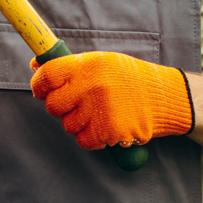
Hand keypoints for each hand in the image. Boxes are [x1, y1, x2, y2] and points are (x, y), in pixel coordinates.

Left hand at [30, 51, 193, 149]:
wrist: (166, 97)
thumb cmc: (131, 79)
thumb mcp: (104, 62)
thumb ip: (72, 65)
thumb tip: (35, 64)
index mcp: (90, 64)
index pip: (48, 74)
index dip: (39, 84)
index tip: (40, 89)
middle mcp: (93, 86)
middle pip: (53, 105)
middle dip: (60, 107)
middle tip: (75, 104)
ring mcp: (100, 110)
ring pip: (67, 125)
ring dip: (77, 123)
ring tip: (97, 114)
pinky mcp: (109, 131)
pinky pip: (83, 141)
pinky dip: (90, 138)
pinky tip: (104, 127)